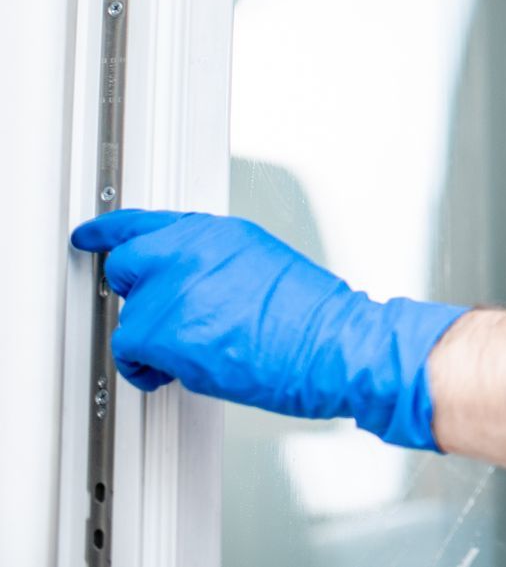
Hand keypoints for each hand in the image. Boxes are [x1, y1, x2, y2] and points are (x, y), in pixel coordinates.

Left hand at [70, 209, 466, 449]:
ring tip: (194, 350)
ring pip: (129, 315)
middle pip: (126, 266)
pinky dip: (145, 367)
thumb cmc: (311, 318)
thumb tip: (188, 281)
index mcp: (218, 232)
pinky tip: (177, 368)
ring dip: (152, 337)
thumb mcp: (263, 265)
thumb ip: (214, 263)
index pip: (146, 222)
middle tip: (160, 316)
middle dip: (136, 293)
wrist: (331, 345)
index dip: (108, 231)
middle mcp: (191, 251)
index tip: (90, 235)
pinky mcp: (163, 330)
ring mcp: (174, 289)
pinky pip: (128, 351)